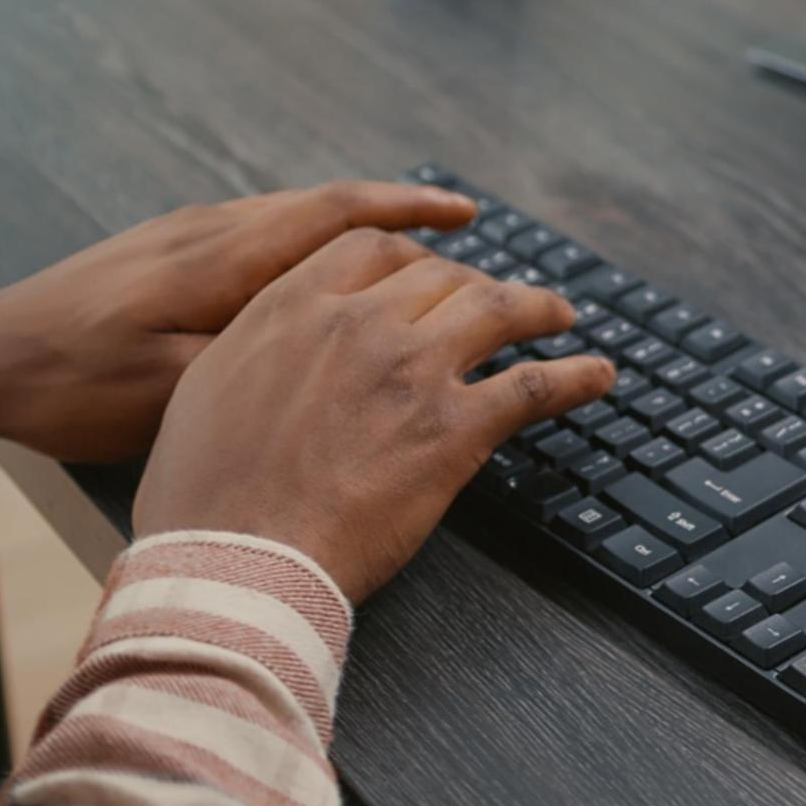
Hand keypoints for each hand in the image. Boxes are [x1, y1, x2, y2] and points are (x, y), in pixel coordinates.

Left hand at [0, 182, 475, 460]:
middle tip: (463, 237)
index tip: (467, 215)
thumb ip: (261, 357)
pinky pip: (267, 236)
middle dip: (403, 214)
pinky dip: (318, 247)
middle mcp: (214, 230)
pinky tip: (332, 284)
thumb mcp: (175, 386)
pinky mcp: (169, 252)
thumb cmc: (74, 384)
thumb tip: (344, 350)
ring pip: (298, 218)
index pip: (338, 212)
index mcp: (226, 258)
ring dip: (362, 231)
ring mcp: (189, 235)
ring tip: (412, 262)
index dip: (411, 209)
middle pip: (328, 205)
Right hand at [132, 229, 614, 602]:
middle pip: (442, 276)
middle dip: (476, 285)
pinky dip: (577, 376)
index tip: (432, 271)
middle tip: (498, 305)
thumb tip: (283, 345)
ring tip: (562, 318)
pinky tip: (599, 375)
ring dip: (539, 308)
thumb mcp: (209, 389)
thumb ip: (259, 348)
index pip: (372, 249)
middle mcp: (359, 323)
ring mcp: (413, 370)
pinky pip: (537, 385)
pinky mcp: (455, 428)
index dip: (413, 256)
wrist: (236, 557)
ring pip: (498, 310)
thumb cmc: (206, 494)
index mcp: (293, 306)